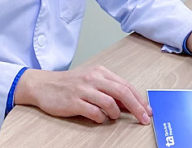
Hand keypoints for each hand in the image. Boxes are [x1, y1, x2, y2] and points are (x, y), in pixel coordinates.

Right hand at [13, 65, 152, 124]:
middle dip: (136, 108)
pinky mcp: (74, 101)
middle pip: (122, 93)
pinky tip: (98, 118)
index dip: (139, 99)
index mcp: (100, 72)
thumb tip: (130, 103)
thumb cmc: (70, 84)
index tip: (147, 110)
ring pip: (109, 102)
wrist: (44, 85)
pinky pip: (94, 112)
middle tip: (144, 119)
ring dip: (116, 113)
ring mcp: (83, 89)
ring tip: (113, 116)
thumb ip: (110, 90)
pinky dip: (100, 118)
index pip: (126, 85)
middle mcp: (93, 78)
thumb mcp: (92, 81)